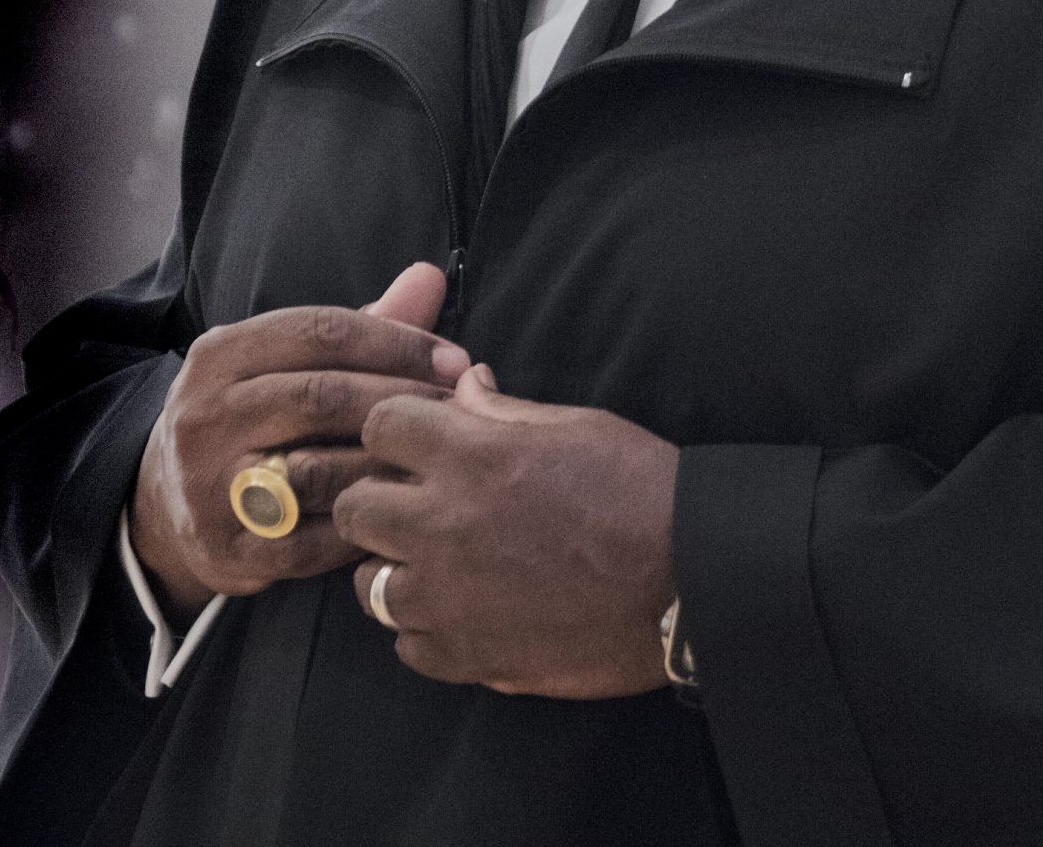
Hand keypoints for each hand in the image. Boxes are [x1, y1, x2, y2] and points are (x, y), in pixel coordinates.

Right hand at [129, 263, 467, 619]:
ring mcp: (209, 488)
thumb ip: (364, 324)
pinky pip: (311, 541)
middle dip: (402, 399)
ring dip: (389, 464)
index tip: (455, 361)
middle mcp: (205, 416)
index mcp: (221, 355)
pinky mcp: (226, 551)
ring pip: (317, 470)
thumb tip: (430, 276)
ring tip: (441, 458)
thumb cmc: (253, 414)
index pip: (322, 331)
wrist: (166, 502)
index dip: (397, 342)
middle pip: (322, 396)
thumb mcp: (287, 359)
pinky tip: (402, 512)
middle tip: (459, 409)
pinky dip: (364, 525)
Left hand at [337, 365, 680, 698]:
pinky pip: (407, 644)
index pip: (378, 423)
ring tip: (438, 562)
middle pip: (355, 506)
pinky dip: (426, 628)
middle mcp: (444, 524)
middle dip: (377, 496)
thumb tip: (465, 387)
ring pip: (368, 583)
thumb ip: (504, 412)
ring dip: (396, 567)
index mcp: (472, 455)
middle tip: (415, 501)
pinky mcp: (468, 655)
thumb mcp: (575, 425)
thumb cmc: (639, 486)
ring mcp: (450, 596)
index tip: (417, 438)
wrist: (688, 576)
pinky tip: (463, 610)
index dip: (395, 426)